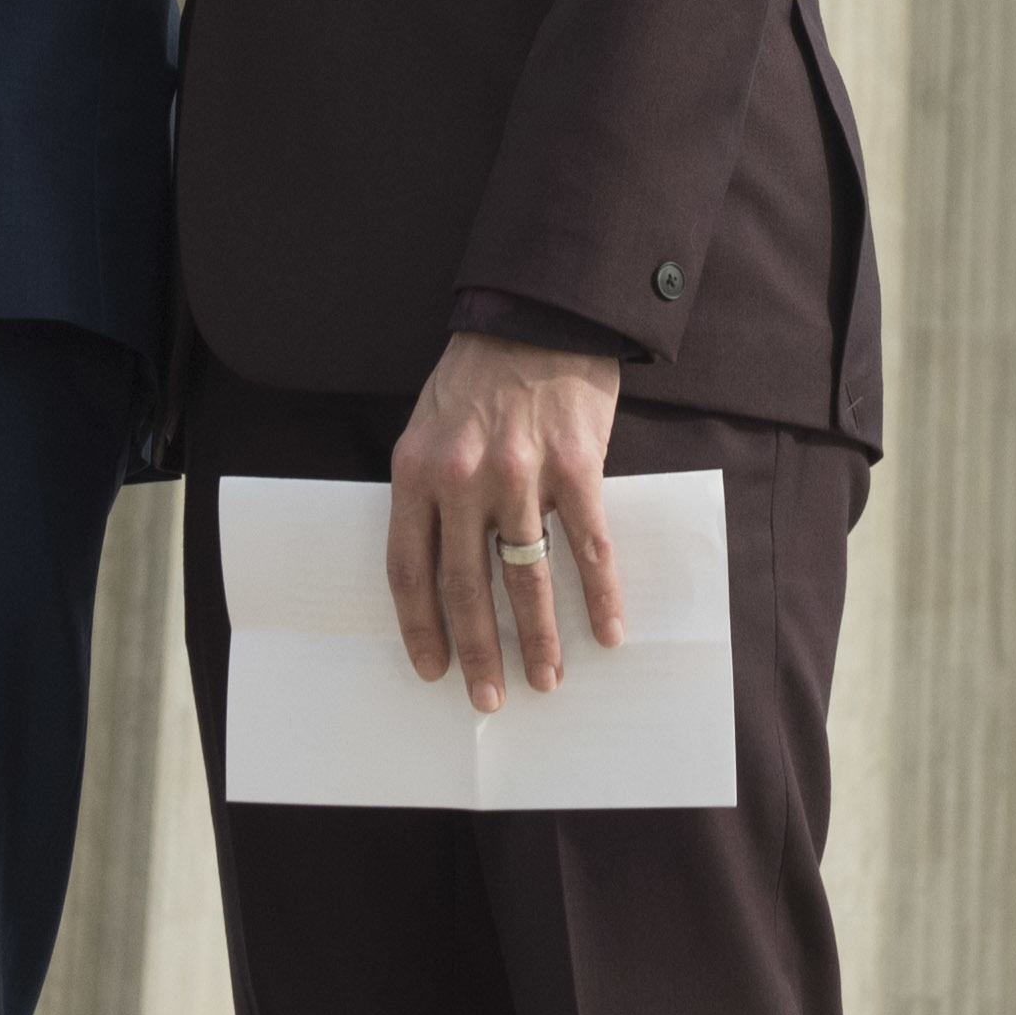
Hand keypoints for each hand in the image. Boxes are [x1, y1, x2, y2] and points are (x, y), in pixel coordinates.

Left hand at [386, 332, 624, 709]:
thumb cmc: (480, 375)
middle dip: (477, 651)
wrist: (538, 315)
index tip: (432, 668)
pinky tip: (607, 632)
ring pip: (527, 576)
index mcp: (416, 471)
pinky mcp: (575, 466)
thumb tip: (442, 565)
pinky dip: (599, 595)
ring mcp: (520, 474)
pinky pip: (588, 546)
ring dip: (538, 637)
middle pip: (465, 586)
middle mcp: (462, 478)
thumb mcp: (429, 426)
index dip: (419, 626)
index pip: (408, 568)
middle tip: (488, 699)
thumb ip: (431, 490)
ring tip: (547, 678)